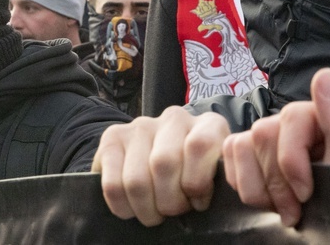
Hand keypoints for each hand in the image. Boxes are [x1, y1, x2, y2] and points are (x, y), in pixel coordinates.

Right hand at [92, 106, 229, 226]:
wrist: (158, 162)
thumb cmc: (193, 178)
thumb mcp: (215, 178)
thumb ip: (216, 180)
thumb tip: (201, 198)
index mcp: (209, 125)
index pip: (199, 145)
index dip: (196, 183)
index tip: (197, 202)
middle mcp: (175, 118)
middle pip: (163, 164)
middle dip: (169, 203)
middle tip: (171, 212)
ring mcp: (141, 125)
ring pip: (136, 180)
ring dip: (146, 209)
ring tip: (153, 212)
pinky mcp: (112, 137)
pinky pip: (112, 185)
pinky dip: (123, 207)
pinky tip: (133, 207)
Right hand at [222, 68, 329, 226]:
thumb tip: (323, 74)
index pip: (293, 116)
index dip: (292, 159)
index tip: (306, 193)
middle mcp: (306, 116)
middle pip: (264, 132)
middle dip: (276, 181)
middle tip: (294, 212)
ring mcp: (279, 131)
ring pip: (244, 144)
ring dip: (259, 187)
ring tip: (281, 209)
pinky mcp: (256, 147)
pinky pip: (230, 151)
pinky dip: (242, 182)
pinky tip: (264, 198)